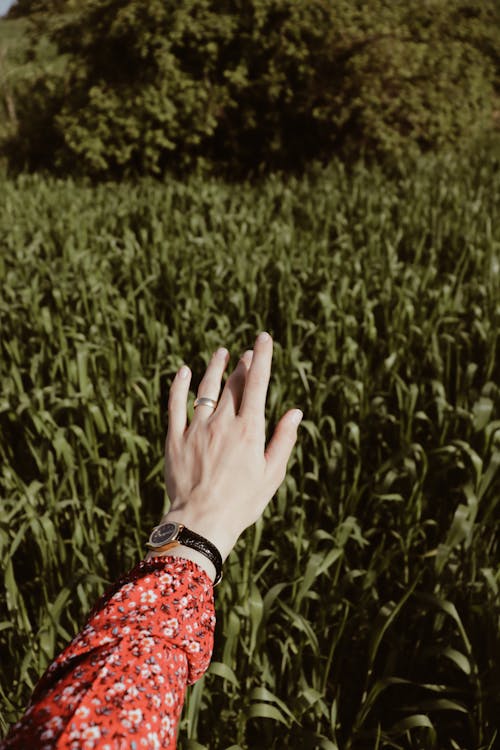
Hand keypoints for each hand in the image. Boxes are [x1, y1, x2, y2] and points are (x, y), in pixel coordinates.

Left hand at [150, 332, 301, 574]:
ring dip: (215, 368)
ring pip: (206, 389)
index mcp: (249, 430)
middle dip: (242, 364)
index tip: (264, 339)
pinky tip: (185, 372)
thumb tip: (295, 412)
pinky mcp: (175, 439)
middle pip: (233, 384)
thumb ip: (283, 440)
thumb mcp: (271, 474)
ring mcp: (196, 429)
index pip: (258, 384)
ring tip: (221, 353)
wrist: (202, 522)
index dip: (262, 358)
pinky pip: (176, 405)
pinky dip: (180, 386)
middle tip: (247, 353)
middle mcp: (223, 423)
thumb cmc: (243, 502)